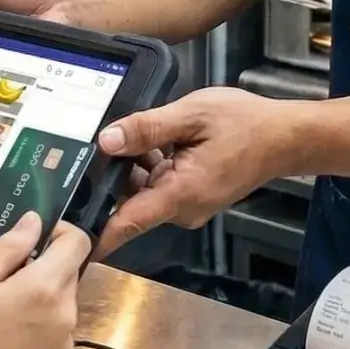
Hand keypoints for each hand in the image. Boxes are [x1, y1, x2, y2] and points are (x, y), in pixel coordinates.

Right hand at [0, 214, 89, 348]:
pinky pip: (55, 331)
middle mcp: (66, 314)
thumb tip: (34, 221)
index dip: (58, 231)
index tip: (30, 238)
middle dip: (40, 267)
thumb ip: (7, 249)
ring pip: (60, 303)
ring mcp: (65, 344)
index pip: (78, 241)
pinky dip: (37, 326)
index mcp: (46, 288)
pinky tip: (3, 342)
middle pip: (67, 272)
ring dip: (37, 298)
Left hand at [95, 88, 298, 259]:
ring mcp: (188, 204)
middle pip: (129, 199)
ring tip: (137, 130)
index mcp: (179, 195)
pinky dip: (152, 164)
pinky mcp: (193, 195)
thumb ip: (147, 128)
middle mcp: (181, 209)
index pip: (125, 223)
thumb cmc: (245, 124)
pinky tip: (157, 137)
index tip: (63, 233)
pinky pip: (160, 183)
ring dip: (135, 164)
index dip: (92, 231)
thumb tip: (105, 141)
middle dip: (112, 174)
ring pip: (143, 189)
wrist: (286, 137)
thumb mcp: (191, 115)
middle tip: (95, 142)